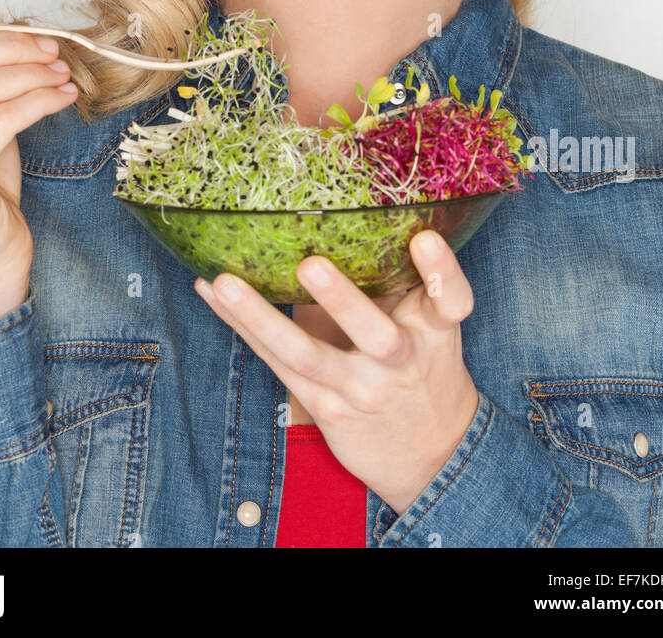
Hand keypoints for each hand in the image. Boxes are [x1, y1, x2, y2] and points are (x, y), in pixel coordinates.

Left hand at [194, 229, 479, 516]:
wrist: (433, 454)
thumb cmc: (422, 366)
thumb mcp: (428, 325)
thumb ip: (403, 277)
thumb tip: (349, 208)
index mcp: (435, 331)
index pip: (452, 301)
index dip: (442, 271)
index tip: (424, 238)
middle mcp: (401, 361)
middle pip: (374, 334)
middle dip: (342, 300)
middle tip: (310, 264)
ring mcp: (360, 389)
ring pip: (307, 356)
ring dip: (261, 317)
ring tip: (225, 284)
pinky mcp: (323, 406)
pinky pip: (275, 362)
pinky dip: (241, 325)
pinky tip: (211, 293)